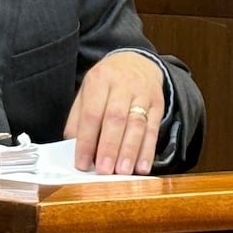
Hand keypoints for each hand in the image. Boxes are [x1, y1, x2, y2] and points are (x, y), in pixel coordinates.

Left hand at [63, 52, 164, 174]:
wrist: (137, 61)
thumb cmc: (107, 83)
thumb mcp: (87, 92)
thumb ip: (78, 119)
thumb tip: (73, 148)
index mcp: (100, 80)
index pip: (92, 113)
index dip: (87, 140)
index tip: (82, 164)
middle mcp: (123, 84)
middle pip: (116, 118)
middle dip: (109, 147)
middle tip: (104, 171)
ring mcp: (143, 93)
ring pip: (137, 124)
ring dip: (130, 151)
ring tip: (123, 172)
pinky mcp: (158, 103)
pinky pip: (154, 128)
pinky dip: (148, 150)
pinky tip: (142, 167)